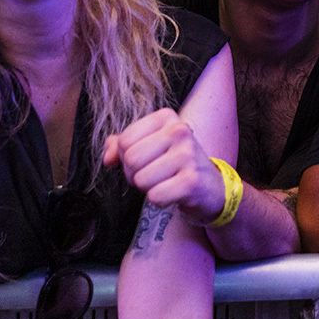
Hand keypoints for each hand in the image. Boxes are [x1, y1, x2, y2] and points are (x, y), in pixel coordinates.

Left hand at [103, 108, 225, 223]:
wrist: (211, 186)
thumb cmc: (174, 163)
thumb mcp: (150, 145)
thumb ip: (121, 145)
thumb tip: (107, 158)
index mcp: (166, 117)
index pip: (124, 140)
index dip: (126, 157)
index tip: (145, 161)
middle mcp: (179, 131)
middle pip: (131, 159)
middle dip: (134, 175)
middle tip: (153, 176)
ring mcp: (188, 155)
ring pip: (141, 180)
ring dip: (148, 189)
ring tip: (165, 183)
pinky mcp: (192, 181)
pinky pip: (155, 197)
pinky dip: (160, 201)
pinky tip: (173, 194)